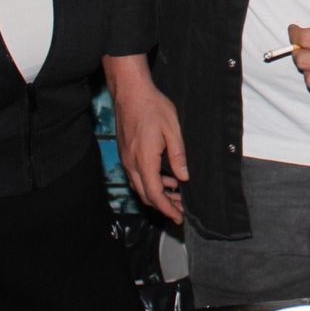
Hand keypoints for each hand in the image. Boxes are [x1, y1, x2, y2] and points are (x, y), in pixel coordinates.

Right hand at [104, 55, 188, 223]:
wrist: (130, 92)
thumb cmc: (153, 107)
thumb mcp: (172, 130)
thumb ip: (178, 156)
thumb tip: (184, 178)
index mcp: (144, 160)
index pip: (154, 194)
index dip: (167, 208)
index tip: (178, 217)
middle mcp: (132, 164)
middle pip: (146, 195)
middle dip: (163, 206)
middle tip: (180, 210)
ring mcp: (126, 159)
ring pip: (140, 187)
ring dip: (157, 195)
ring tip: (177, 195)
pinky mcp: (125, 153)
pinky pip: (137, 176)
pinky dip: (150, 183)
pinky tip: (166, 179)